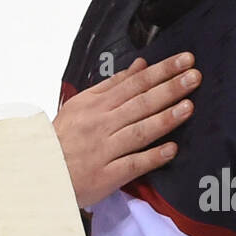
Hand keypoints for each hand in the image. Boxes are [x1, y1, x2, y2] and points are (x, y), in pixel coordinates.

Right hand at [53, 54, 198, 206]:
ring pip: (138, 131)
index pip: (134, 82)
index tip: (184, 61)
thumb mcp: (82, 104)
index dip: (161, 70)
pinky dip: (151, 157)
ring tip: (189, 107)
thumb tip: (141, 65)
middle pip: (140, 103)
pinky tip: (171, 150)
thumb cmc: (64, 137)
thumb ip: (113, 84)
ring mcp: (105, 150)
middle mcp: (102, 124)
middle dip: (169, 88)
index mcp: (96, 104)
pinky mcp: (107, 175)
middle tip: (194, 76)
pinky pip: (132, 164)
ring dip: (164, 119)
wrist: (41, 170)